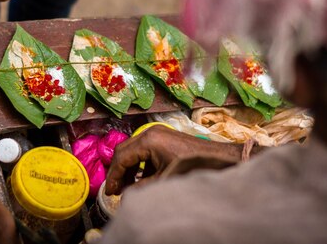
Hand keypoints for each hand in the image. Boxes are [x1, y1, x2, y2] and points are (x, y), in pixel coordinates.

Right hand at [105, 126, 243, 195]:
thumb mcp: (163, 179)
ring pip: (133, 149)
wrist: (216, 159)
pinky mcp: (164, 137)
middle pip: (124, 150)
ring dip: (129, 167)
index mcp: (148, 140)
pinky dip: (140, 163)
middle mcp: (150, 132)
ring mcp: (157, 132)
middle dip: (118, 170)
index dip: (114, 176)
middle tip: (115, 189)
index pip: (121, 157)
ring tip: (127, 186)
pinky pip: (144, 149)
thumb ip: (142, 186)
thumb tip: (126, 194)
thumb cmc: (190, 167)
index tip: (110, 191)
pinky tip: (142, 178)